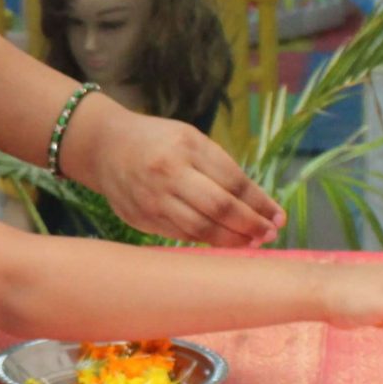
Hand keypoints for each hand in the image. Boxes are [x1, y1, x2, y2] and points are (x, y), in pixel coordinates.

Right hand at [67, 96, 282, 247]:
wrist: (104, 147)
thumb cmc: (158, 141)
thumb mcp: (191, 140)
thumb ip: (221, 169)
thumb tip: (259, 206)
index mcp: (187, 147)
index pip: (233, 181)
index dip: (260, 203)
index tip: (278, 216)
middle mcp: (169, 173)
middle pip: (219, 207)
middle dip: (250, 225)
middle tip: (270, 235)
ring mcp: (152, 198)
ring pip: (200, 229)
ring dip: (231, 240)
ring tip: (250, 243)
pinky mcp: (141, 218)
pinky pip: (181, 235)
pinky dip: (206, 241)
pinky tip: (221, 241)